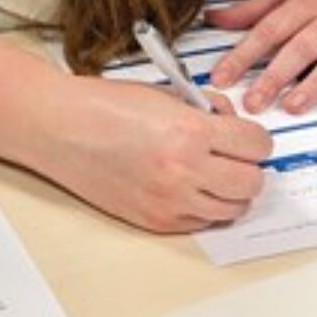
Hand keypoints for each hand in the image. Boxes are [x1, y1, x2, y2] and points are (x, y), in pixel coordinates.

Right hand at [41, 78, 271, 232]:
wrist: (59, 127)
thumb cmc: (101, 105)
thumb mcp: (163, 94)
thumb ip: (203, 111)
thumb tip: (230, 126)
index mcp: (190, 132)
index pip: (257, 145)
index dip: (254, 137)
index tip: (245, 135)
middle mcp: (184, 171)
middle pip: (252, 182)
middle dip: (247, 166)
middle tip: (231, 154)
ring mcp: (170, 200)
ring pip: (232, 209)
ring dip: (228, 190)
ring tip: (208, 172)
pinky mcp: (155, 219)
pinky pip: (201, 222)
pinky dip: (202, 206)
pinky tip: (185, 185)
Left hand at [206, 0, 316, 112]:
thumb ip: (255, 8)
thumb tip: (214, 18)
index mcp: (306, 0)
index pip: (268, 30)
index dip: (243, 55)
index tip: (221, 78)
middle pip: (300, 48)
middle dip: (274, 77)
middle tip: (254, 103)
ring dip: (314, 85)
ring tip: (292, 106)